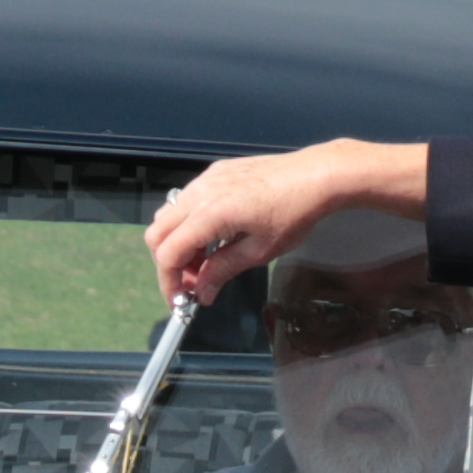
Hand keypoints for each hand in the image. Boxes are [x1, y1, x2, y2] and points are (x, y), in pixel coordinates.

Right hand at [144, 147, 338, 303]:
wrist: (315, 175)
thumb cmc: (294, 213)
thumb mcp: (259, 252)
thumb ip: (223, 271)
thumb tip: (202, 291)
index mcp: (210, 214)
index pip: (168, 253)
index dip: (168, 281)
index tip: (179, 299)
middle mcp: (200, 193)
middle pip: (157, 233)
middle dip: (168, 263)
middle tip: (192, 282)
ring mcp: (206, 179)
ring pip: (168, 215)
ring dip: (177, 242)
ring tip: (205, 261)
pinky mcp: (215, 173)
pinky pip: (186, 200)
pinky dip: (189, 223)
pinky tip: (214, 236)